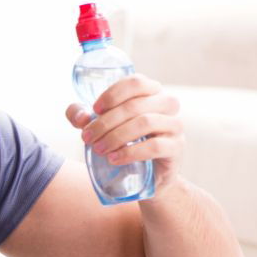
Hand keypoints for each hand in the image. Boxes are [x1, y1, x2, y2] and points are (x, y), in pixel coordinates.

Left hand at [65, 72, 183, 196]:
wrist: (143, 174)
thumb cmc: (120, 141)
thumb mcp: (98, 126)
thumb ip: (82, 116)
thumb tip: (80, 117)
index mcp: (150, 92)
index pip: (135, 83)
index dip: (113, 94)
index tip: (94, 110)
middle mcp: (166, 104)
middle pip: (135, 105)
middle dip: (106, 122)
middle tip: (87, 137)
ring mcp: (174, 125)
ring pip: (146, 122)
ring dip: (116, 136)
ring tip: (98, 149)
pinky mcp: (176, 147)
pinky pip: (155, 146)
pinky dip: (130, 152)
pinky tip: (113, 158)